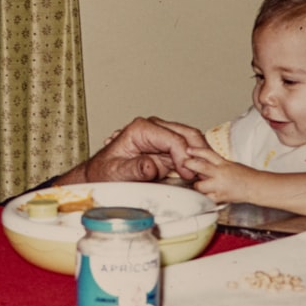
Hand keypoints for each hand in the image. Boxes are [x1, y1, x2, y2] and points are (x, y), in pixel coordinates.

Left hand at [57, 116, 208, 184]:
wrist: (101, 176)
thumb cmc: (105, 172)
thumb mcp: (115, 172)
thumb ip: (133, 169)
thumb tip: (150, 166)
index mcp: (141, 129)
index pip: (173, 138)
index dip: (184, 156)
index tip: (188, 173)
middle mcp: (154, 129)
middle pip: (188, 134)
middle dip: (199, 153)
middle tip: (203, 174)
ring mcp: (163, 138)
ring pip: (192, 141)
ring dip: (201, 156)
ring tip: (204, 175)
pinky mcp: (167, 150)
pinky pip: (188, 152)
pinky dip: (197, 161)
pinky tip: (200, 174)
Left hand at [184, 146, 254, 202]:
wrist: (255, 187)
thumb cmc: (244, 175)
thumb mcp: (230, 164)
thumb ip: (216, 164)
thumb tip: (201, 163)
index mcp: (224, 163)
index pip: (208, 153)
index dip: (196, 151)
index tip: (188, 150)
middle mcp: (220, 173)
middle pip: (201, 167)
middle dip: (190, 165)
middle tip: (185, 165)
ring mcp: (219, 186)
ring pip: (200, 186)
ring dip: (196, 186)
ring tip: (197, 185)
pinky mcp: (220, 197)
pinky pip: (206, 199)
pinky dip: (203, 198)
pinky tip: (202, 197)